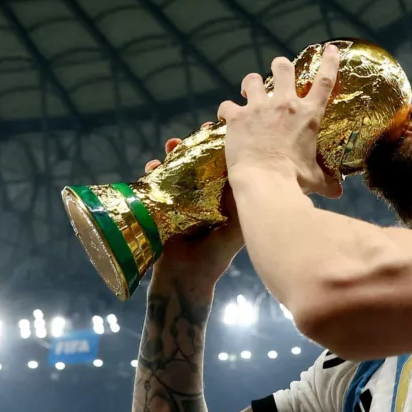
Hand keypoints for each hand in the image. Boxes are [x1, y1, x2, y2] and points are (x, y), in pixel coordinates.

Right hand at [147, 128, 243, 280]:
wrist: (187, 280)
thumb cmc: (215, 257)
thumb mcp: (236, 231)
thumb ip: (245, 209)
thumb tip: (260, 181)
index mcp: (221, 200)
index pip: (220, 166)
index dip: (217, 148)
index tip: (214, 130)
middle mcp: (202, 197)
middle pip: (197, 164)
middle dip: (192, 148)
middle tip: (190, 135)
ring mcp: (180, 202)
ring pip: (176, 170)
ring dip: (172, 156)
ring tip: (171, 146)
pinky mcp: (161, 208)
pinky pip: (155, 185)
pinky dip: (152, 174)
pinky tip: (151, 167)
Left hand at [218, 44, 342, 198]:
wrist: (265, 182)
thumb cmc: (294, 181)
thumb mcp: (315, 180)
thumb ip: (327, 182)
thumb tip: (337, 193)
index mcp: (308, 116)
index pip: (324, 81)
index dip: (329, 61)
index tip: (329, 49)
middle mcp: (285, 105)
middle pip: (284, 67)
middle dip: (281, 66)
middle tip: (278, 75)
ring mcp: (259, 108)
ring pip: (252, 80)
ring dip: (251, 85)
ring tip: (248, 94)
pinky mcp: (237, 117)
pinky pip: (226, 105)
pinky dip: (226, 111)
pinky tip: (225, 118)